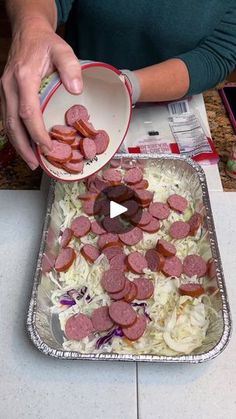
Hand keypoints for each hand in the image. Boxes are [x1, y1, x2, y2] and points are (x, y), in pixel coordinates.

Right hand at [0, 17, 81, 169]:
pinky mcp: (5, 93)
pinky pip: (8, 118)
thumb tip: (76, 91)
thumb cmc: (45, 42)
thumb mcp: (63, 49)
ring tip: (30, 160)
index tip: (48, 148)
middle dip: (24, 147)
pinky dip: (15, 134)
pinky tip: (24, 144)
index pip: (28, 112)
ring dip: (18, 144)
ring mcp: (4, 90)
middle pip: (13, 123)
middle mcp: (9, 86)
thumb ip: (71, 68)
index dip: (37, 133)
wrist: (28, 31)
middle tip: (35, 164)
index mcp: (23, 77)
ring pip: (8, 123)